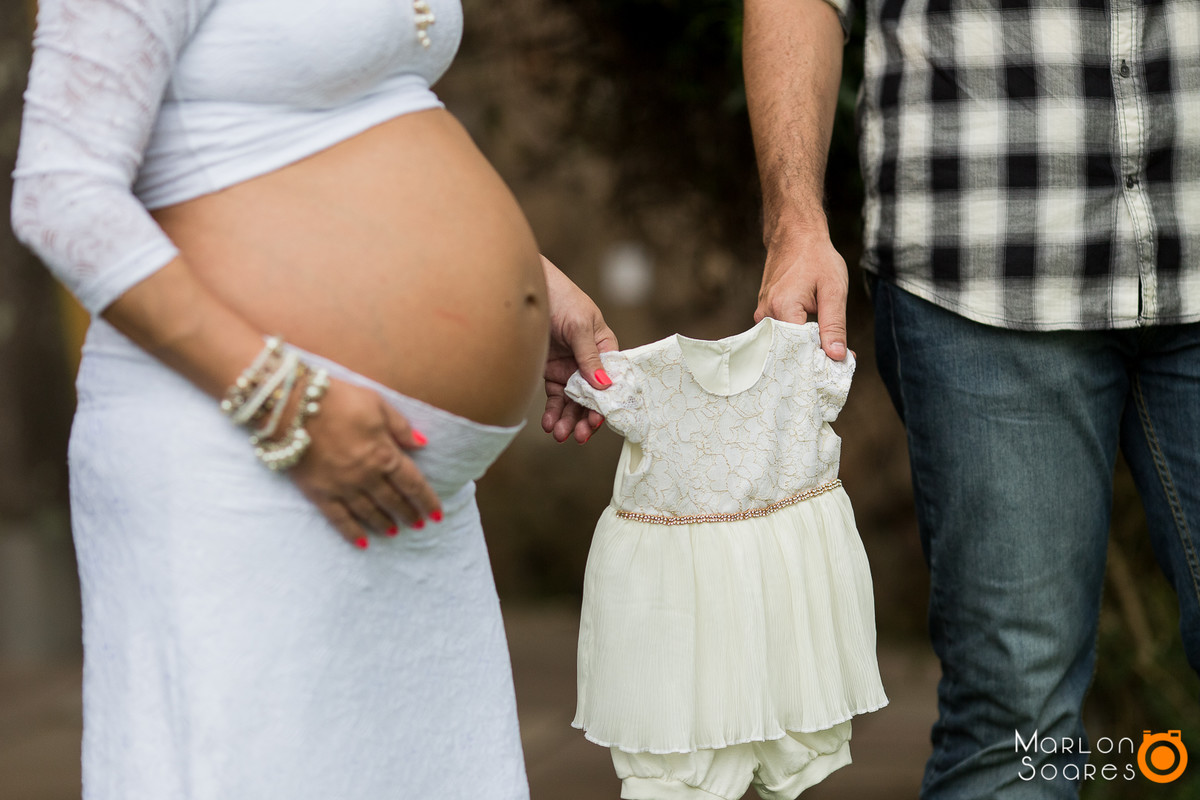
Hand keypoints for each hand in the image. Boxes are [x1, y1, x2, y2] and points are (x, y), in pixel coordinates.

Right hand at [288, 378, 441, 547]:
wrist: (292, 406)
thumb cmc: (339, 399)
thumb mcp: (378, 404)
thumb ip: (400, 427)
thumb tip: (422, 444)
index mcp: (384, 454)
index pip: (413, 484)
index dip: (427, 501)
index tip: (436, 514)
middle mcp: (367, 476)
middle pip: (393, 500)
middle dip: (407, 513)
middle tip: (418, 525)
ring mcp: (342, 487)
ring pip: (369, 512)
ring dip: (384, 523)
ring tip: (394, 532)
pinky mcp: (319, 493)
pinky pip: (339, 519)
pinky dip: (352, 533)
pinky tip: (363, 543)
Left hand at [540, 256, 619, 443]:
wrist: (529, 289)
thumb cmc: (562, 298)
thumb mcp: (580, 325)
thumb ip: (590, 357)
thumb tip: (604, 387)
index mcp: (606, 348)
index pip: (612, 382)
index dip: (607, 404)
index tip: (597, 421)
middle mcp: (590, 363)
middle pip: (592, 398)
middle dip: (585, 418)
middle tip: (577, 435)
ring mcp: (570, 369)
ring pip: (573, 402)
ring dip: (568, 419)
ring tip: (560, 434)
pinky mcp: (551, 372)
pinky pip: (555, 398)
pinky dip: (553, 412)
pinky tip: (549, 424)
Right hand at [754, 226, 848, 359]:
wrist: (794, 234)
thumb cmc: (816, 257)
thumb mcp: (834, 290)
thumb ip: (834, 325)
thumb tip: (836, 356)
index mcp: (783, 308)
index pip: (798, 350)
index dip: (819, 360)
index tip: (840, 365)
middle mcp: (767, 315)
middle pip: (788, 351)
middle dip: (813, 358)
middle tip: (839, 359)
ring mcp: (762, 315)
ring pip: (784, 344)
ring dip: (805, 349)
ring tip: (828, 349)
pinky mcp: (764, 313)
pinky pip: (780, 334)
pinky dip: (797, 339)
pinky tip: (813, 338)